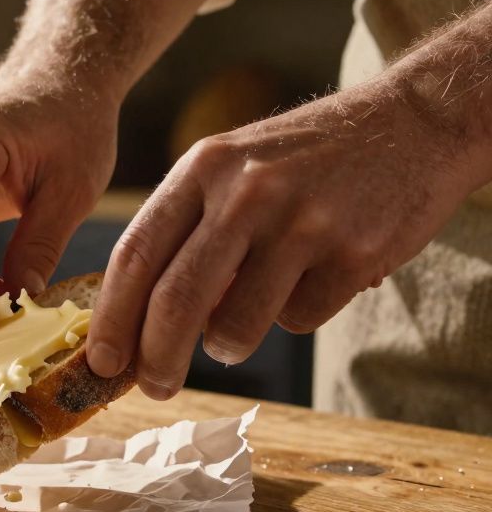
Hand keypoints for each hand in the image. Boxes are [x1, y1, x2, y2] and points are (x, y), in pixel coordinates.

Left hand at [88, 77, 485, 398]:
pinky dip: (297, 316)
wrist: (411, 123)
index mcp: (203, 168)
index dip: (111, 318)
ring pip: (235, 325)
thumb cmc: (303, 158)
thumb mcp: (232, 166)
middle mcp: (246, 192)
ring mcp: (303, 222)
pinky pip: (300, 319)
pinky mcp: (353, 253)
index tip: (101, 361)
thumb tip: (136, 321)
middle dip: (156, 359)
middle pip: (176, 301)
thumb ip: (186, 230)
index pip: (135, 255)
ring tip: (239, 326)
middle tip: (154, 388)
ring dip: (228, 345)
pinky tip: (314, 277)